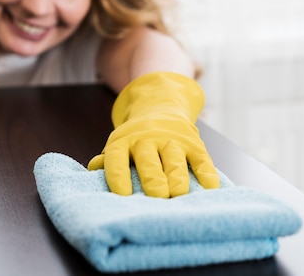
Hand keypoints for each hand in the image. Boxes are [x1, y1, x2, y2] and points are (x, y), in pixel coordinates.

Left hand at [88, 72, 219, 197]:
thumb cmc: (135, 138)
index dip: (119, 175)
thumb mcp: (118, 144)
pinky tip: (210, 188)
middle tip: (156, 197)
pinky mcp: (194, 144)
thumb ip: (108, 159)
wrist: (160, 106)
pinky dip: (207, 174)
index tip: (122, 194)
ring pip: (175, 160)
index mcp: (124, 141)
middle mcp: (147, 139)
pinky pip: (202, 160)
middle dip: (152, 179)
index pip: (117, 158)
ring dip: (177, 178)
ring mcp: (172, 140)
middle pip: (149, 161)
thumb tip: (93, 168)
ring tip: (178, 195)